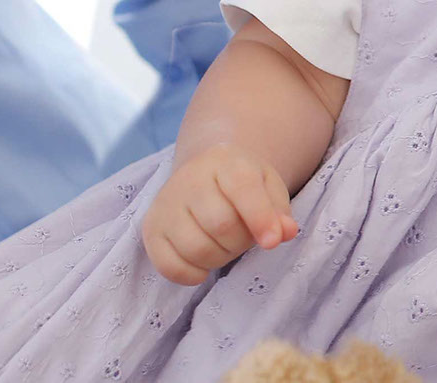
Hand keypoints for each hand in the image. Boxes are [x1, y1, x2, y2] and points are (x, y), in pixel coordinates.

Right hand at [142, 143, 298, 285]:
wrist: (205, 176)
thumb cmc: (243, 187)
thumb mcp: (269, 189)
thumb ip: (280, 212)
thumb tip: (284, 233)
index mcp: (225, 160)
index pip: (242, 187)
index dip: (260, 218)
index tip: (273, 242)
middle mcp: (190, 178)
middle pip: (221, 225)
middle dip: (241, 242)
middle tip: (244, 237)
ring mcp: (166, 203)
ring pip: (196, 248)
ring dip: (219, 258)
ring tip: (224, 245)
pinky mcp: (151, 228)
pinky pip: (171, 266)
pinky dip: (193, 274)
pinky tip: (204, 262)